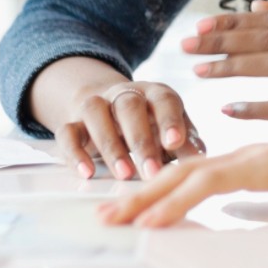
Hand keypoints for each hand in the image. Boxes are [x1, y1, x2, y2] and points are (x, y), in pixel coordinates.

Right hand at [52, 76, 205, 181]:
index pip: (164, 100)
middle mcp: (124, 93)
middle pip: (129, 107)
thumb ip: (184, 142)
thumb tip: (199, 158)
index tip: (175, 143)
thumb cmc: (151, 125)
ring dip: (110, 145)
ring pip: (96, 114)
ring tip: (124, 174)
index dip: (170, 120)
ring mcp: (96, 105)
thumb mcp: (170, 130)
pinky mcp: (73, 123)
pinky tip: (87, 173)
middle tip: (152, 172)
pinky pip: (67, 132)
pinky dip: (75, 153)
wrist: (108, 108)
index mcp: (154, 93)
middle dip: (141, 140)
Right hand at [99, 114, 267, 228]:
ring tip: (116, 207)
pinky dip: (172, 176)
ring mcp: (251, 155)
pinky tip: (153, 187)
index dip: (180, 202)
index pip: (215, 180)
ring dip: (151, 186)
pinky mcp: (252, 159)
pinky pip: (205, 166)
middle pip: (190, 171)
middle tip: (108, 218)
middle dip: (146, 195)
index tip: (149, 222)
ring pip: (191, 167)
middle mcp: (255, 154)